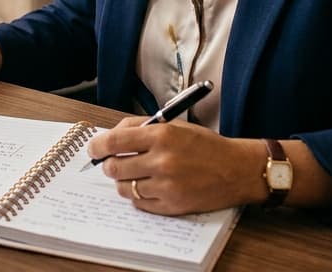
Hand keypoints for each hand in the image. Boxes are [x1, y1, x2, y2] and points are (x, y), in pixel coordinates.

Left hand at [85, 117, 268, 214]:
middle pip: (114, 167)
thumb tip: (110, 136)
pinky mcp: (172, 205)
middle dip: (108, 165)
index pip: (114, 141)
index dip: (97, 146)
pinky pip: (139, 203)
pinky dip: (138, 196)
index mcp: (161, 135)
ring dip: (123, 182)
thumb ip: (140, 127)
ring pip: (124, 188)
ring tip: (135, 175)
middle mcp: (162, 160)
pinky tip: (148, 187)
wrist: (237, 169)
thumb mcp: (175, 125)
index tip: (93, 149)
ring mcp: (166, 185)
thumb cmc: (206, 145)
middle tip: (113, 164)